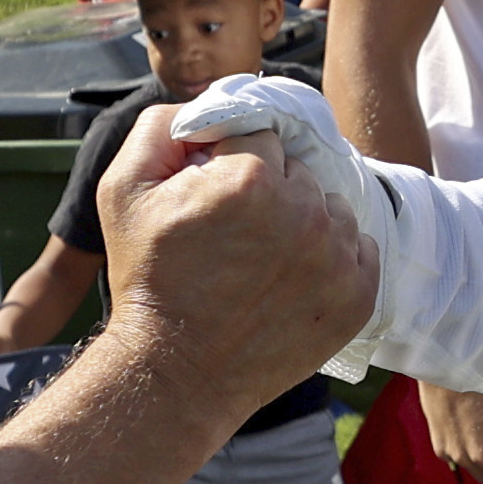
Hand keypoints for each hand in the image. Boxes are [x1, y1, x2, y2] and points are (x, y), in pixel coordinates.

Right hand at [103, 79, 379, 408]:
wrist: (176, 374)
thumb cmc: (148, 280)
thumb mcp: (123, 189)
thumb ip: (162, 127)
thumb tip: (206, 109)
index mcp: (251, 178)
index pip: (259, 138)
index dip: (232, 166)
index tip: (214, 204)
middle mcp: (305, 212)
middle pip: (298, 170)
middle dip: (270, 192)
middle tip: (235, 238)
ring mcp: (338, 257)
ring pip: (330, 208)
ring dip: (304, 223)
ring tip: (263, 262)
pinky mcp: (359, 295)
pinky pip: (358, 248)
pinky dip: (331, 259)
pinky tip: (292, 281)